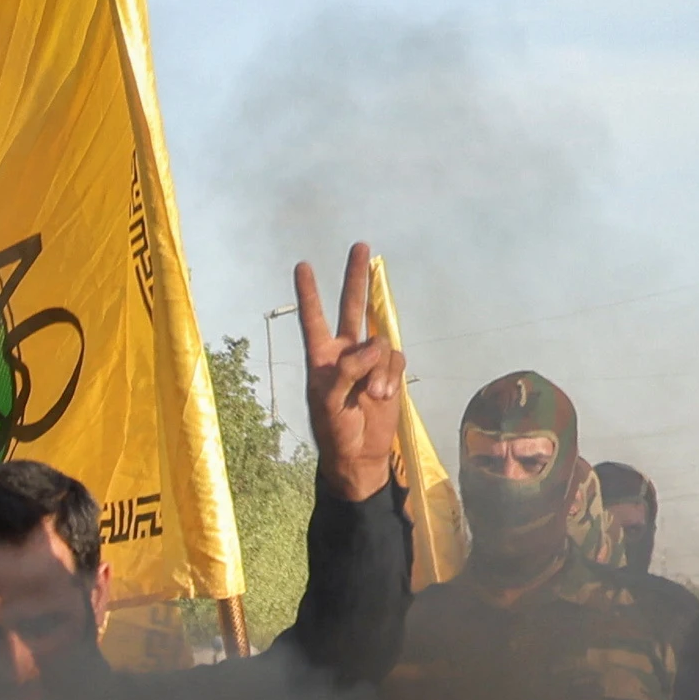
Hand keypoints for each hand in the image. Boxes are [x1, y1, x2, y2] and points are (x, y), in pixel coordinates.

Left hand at [290, 243, 407, 503]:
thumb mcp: (328, 400)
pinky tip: (382, 395)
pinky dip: (390, 376)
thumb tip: (373, 347)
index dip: (309, 293)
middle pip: (351, 307)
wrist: (359, 454)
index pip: (314, 318)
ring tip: (372, 395)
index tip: (303, 265)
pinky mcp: (389, 372)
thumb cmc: (334, 428)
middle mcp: (345, 351)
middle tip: (360, 245)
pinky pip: (395, 359)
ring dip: (378, 368)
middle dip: (355, 277)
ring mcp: (370, 360)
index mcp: (321, 356)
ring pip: (381, 341)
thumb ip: (347, 369)